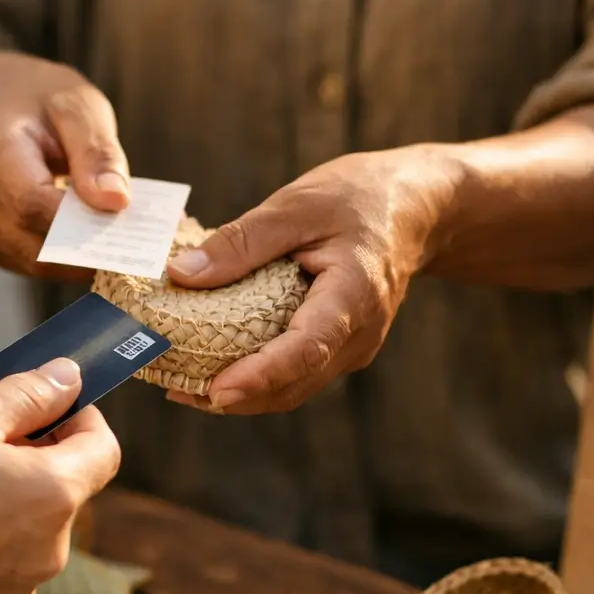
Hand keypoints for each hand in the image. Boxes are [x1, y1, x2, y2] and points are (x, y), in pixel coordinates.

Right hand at [0, 53, 130, 277]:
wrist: (4, 108)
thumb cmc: (44, 103)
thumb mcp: (80, 108)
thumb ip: (97, 153)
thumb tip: (115, 201)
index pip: (31, 202)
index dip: (77, 223)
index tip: (122, 224)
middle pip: (32, 241)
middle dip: (86, 247)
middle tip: (131, 240)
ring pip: (33, 262)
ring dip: (78, 258)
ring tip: (113, 237)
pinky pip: (30, 264)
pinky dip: (64, 261)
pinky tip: (87, 238)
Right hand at [0, 357, 120, 593]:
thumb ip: (27, 395)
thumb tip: (69, 378)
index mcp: (55, 494)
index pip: (104, 450)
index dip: (81, 421)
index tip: (49, 408)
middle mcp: (52, 551)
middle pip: (61, 494)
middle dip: (31, 466)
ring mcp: (20, 592)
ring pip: (28, 536)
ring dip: (4, 511)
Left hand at [164, 147, 456, 414]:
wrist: (417, 209)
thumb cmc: (356, 197)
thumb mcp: (294, 205)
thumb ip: (240, 242)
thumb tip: (182, 274)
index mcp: (353, 294)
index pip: (306, 348)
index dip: (261, 374)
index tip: (216, 391)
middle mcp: (359, 333)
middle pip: (295, 382)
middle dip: (236, 396)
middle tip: (176, 391)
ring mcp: (354, 346)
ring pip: (296, 387)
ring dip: (244, 395)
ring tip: (184, 387)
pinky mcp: (342, 347)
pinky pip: (299, 374)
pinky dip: (259, 378)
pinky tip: (218, 367)